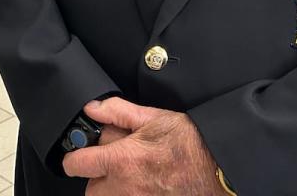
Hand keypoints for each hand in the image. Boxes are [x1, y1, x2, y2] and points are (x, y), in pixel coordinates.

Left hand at [62, 98, 221, 195]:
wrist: (223, 168)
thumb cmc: (192, 143)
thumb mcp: (154, 118)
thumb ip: (118, 112)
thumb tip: (92, 109)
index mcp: (122, 160)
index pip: (77, 164)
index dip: (74, 158)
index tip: (79, 156)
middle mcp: (126, 188)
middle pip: (92, 191)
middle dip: (97, 179)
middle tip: (113, 167)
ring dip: (113, 191)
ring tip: (131, 178)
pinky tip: (145, 186)